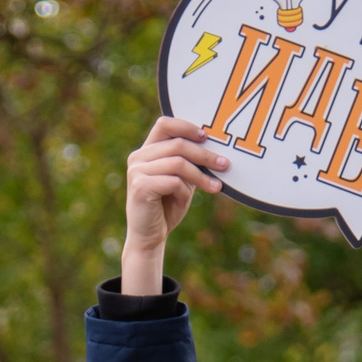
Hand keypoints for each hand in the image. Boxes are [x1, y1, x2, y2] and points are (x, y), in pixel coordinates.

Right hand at [123, 117, 228, 293]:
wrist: (149, 237)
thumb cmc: (167, 207)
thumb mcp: (181, 179)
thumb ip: (189, 162)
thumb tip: (215, 145)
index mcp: (146, 151)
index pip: (165, 124)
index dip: (187, 127)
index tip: (207, 137)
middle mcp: (138, 157)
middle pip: (178, 144)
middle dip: (205, 155)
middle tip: (225, 165)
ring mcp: (136, 171)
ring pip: (178, 163)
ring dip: (201, 176)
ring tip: (216, 187)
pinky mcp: (139, 187)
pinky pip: (173, 181)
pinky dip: (184, 192)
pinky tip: (184, 202)